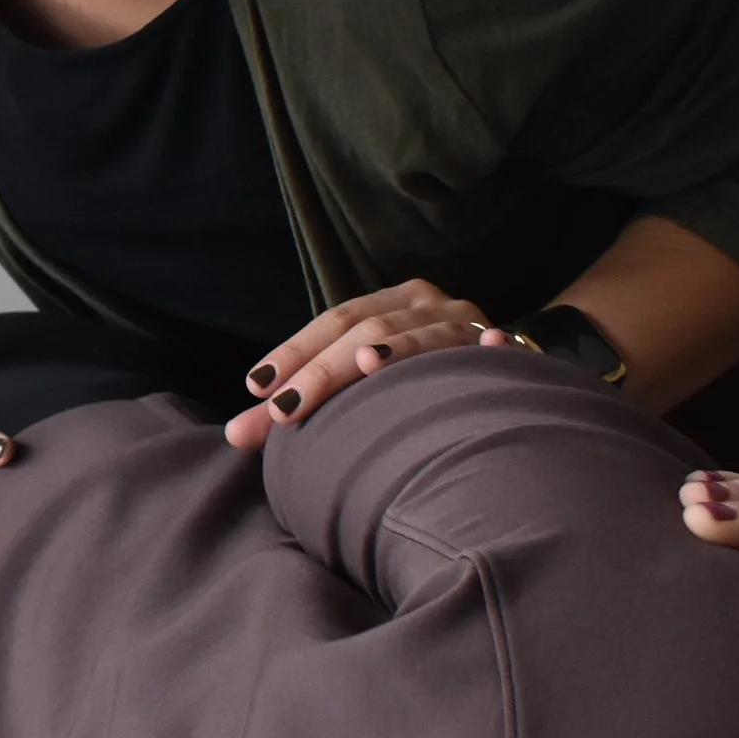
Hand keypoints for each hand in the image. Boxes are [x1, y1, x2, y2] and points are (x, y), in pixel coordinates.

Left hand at [224, 282, 507, 451]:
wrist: (502, 375)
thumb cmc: (417, 383)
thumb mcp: (363, 382)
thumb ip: (304, 402)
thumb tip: (235, 434)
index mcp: (388, 304)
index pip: (332, 321)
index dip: (295, 351)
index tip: (255, 387)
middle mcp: (424, 303)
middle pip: (365, 329)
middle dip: (320, 371)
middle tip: (283, 411)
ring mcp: (465, 321)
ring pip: (421, 336)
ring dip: (396, 348)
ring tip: (366, 364)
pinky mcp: (502, 345)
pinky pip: (495, 346)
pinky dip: (490, 347)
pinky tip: (489, 348)